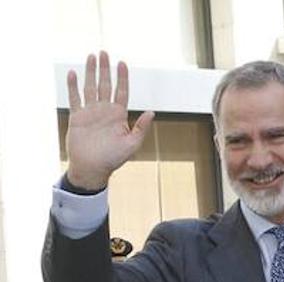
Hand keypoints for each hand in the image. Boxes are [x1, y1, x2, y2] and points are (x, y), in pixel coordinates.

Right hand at [64, 52, 154, 189]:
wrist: (92, 168)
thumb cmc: (113, 159)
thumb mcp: (132, 144)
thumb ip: (140, 127)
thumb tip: (152, 112)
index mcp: (119, 115)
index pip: (121, 91)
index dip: (122, 77)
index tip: (122, 63)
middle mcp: (104, 111)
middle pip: (105, 84)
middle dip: (105, 69)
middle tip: (104, 52)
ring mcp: (90, 112)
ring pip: (90, 87)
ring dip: (90, 72)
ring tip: (91, 56)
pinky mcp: (77, 117)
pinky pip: (74, 98)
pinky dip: (73, 86)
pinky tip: (73, 73)